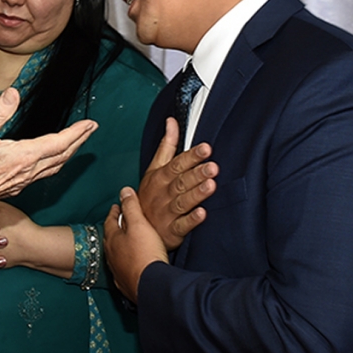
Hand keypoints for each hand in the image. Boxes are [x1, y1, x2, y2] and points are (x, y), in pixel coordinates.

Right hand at [0, 88, 96, 208]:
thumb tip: (13, 93)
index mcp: (24, 154)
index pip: (59, 142)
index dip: (77, 132)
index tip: (90, 124)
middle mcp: (29, 169)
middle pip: (63, 155)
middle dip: (79, 141)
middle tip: (90, 129)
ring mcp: (24, 180)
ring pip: (56, 167)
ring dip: (70, 153)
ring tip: (77, 143)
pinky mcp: (17, 186)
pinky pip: (44, 174)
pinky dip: (56, 164)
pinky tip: (53, 161)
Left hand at [103, 187, 168, 303]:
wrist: (151, 285)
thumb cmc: (145, 253)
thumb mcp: (139, 224)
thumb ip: (131, 207)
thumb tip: (124, 191)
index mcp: (113, 239)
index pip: (110, 221)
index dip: (115, 212)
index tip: (116, 207)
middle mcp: (112, 255)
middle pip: (111, 238)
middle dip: (115, 229)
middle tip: (120, 222)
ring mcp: (118, 271)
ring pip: (116, 255)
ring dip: (120, 247)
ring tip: (126, 242)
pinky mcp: (126, 284)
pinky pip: (123, 270)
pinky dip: (126, 264)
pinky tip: (131, 265)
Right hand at [139, 117, 216, 249]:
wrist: (139, 228)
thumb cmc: (150, 195)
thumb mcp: (154, 168)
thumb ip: (166, 145)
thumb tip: (172, 122)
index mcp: (160, 177)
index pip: (176, 164)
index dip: (191, 156)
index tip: (205, 148)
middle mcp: (163, 193)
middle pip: (181, 182)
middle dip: (196, 174)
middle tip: (212, 167)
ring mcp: (167, 212)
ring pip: (182, 201)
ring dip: (196, 194)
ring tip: (210, 185)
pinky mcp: (173, 230)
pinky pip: (182, 225)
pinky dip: (191, 220)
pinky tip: (202, 213)